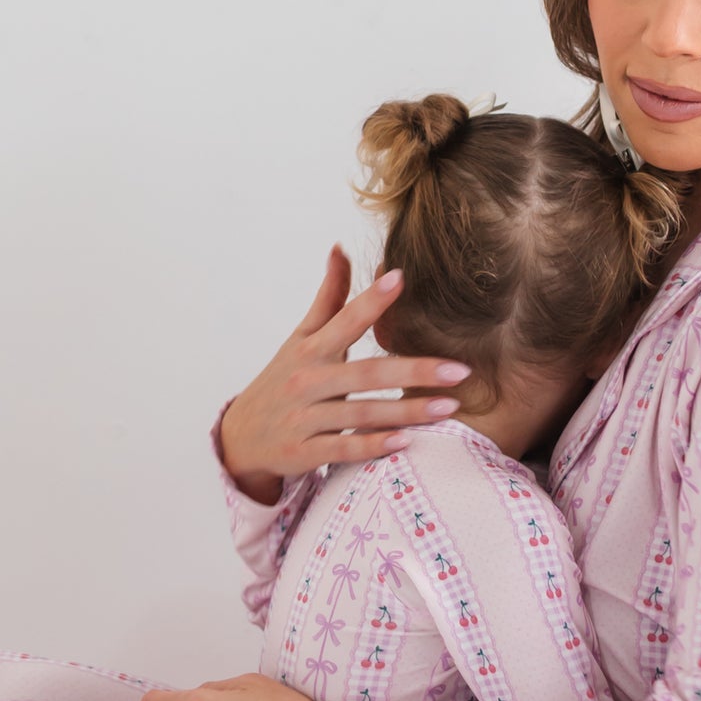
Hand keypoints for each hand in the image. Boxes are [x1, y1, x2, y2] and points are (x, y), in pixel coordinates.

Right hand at [217, 246, 471, 505]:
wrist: (240, 437)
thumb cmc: (284, 379)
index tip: (400, 278)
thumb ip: (329, 298)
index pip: (344, 320)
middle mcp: (306, 381)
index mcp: (310, 349)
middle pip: (366, 374)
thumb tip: (340, 248)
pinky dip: (373, 447)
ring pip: (361, 414)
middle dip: (414, 371)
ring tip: (449, 406)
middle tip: (460, 370)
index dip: (370, 300)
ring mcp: (304, 419)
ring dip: (406, 412)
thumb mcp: (301, 338)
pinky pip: (344, 449)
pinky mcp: (303, 453)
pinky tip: (407, 443)